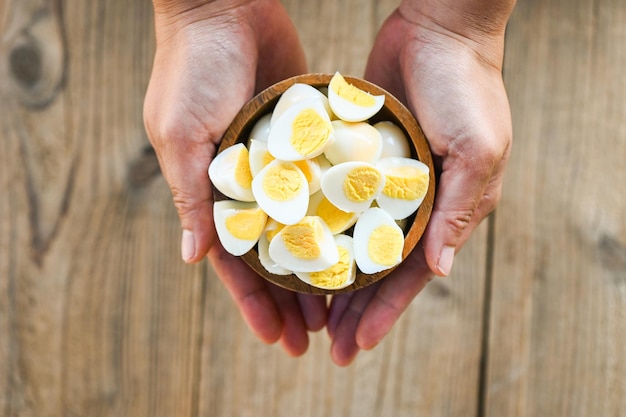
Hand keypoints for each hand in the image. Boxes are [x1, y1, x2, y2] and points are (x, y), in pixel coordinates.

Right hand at [143, 0, 325, 355]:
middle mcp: (247, 183)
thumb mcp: (181, 134)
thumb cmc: (193, 68)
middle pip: (272, 254)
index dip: (254, 302)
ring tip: (338, 303)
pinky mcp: (305, 137)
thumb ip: (192, 195)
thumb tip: (195, 259)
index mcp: (212, 190)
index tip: (275, 337)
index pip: (234, 261)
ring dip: (316, 265)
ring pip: (301, 228)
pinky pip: (321, 184)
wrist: (224, 5)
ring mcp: (278, 163)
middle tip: (312, 335)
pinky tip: (355, 241)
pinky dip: (334, 216)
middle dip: (289, 296)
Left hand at [327, 4, 513, 364]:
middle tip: (324, 343)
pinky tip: (296, 247)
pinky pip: (334, 199)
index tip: (356, 343)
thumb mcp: (478, 150)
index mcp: (447, 209)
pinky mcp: (357, 156)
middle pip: (377, 267)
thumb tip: (439, 273)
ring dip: (332, 275)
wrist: (440, 28)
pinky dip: (319, 226)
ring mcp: (382, 181)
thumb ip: (459, 210)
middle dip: (353, 307)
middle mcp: (413, 202)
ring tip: (306, 310)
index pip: (410, 275)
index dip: (384, 311)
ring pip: (351, 241)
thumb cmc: (466, 88)